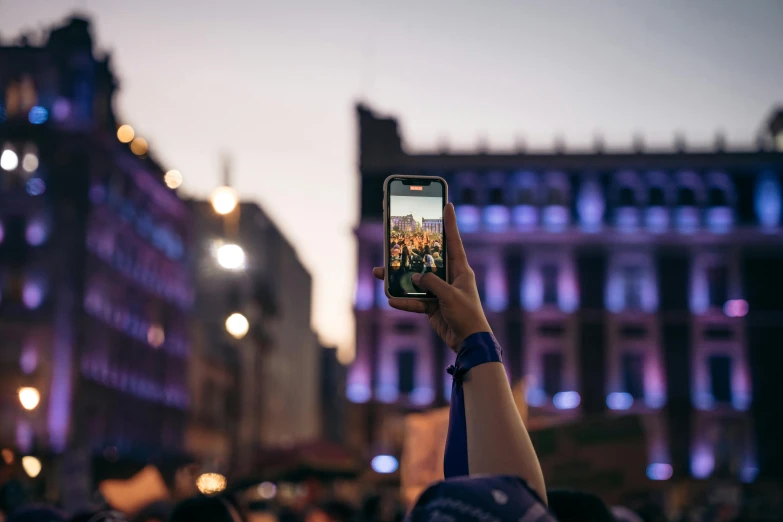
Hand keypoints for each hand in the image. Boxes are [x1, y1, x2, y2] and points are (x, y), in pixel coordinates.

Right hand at [373, 203, 491, 351]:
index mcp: (461, 269)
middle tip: (397, 238)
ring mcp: (440, 292)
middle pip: (427, 260)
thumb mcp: (450, 295)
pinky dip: (403, 301)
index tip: (447, 204)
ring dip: (399, 279)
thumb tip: (416, 277)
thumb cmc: (467, 315)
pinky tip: (391, 299)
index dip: (450, 223)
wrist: (469, 341)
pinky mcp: (432, 306)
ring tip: (380, 273)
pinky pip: (414, 300)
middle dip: (411, 251)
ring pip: (416, 281)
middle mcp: (450, 277)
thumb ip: (432, 283)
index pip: (453, 241)